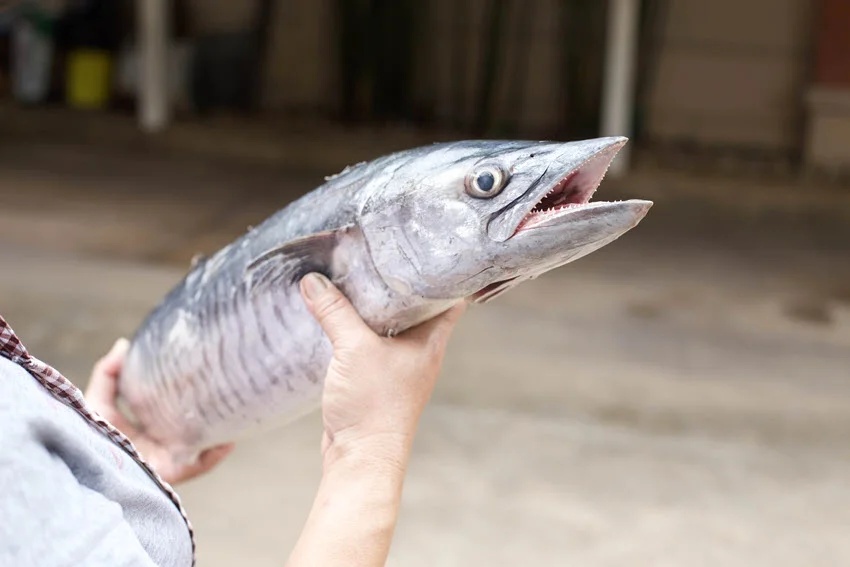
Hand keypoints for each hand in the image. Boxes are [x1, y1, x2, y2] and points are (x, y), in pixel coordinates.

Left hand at [84, 339, 234, 484]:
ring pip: (199, 444)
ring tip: (230, 409)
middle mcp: (155, 445)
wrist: (91, 473)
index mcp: (137, 430)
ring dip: (215, 430)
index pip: (162, 409)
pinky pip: (200, 465)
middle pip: (185, 426)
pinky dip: (215, 454)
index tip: (189, 368)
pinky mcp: (172, 473)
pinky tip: (227, 439)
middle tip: (218, 385)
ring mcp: (166, 460)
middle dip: (203, 410)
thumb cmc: (89, 441)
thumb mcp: (95, 403)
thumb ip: (106, 374)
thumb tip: (124, 344)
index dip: (176, 390)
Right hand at [285, 273, 464, 566]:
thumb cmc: (374, 407)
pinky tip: (338, 313)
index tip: (429, 244)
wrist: (362, 457)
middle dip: (399, 280)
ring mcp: (399, 364)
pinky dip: (357, 326)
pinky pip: (370, 341)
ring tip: (354, 274)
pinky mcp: (377, 376)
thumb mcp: (354, 349)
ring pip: (390, 323)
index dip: (443, 269)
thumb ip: (335, 312)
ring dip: (374, 304)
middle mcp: (420, 349)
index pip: (449, 295)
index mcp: (430, 339)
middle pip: (416, 304)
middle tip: (381, 250)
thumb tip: (314, 281)